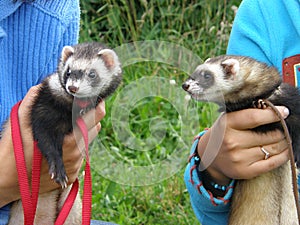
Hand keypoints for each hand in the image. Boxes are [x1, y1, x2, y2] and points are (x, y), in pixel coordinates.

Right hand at [0, 85, 105, 206]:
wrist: (10, 184)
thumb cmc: (14, 155)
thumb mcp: (19, 127)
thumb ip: (29, 105)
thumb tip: (37, 88)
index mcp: (70, 140)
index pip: (95, 118)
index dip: (98, 105)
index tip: (95, 97)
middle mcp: (78, 153)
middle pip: (95, 127)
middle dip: (89, 117)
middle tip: (77, 110)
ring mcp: (77, 164)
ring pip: (89, 140)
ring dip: (81, 130)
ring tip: (66, 126)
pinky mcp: (75, 172)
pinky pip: (82, 152)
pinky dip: (75, 144)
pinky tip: (62, 141)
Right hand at [197, 107, 289, 184]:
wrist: (208, 156)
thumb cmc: (223, 134)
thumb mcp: (228, 120)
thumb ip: (247, 114)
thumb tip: (276, 112)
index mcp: (226, 124)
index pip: (254, 117)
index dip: (273, 114)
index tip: (284, 112)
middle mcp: (232, 141)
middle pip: (269, 135)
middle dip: (281, 131)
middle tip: (283, 129)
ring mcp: (238, 158)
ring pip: (273, 149)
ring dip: (283, 143)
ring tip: (284, 139)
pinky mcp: (245, 171)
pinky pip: (272, 163)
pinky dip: (283, 156)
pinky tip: (285, 151)